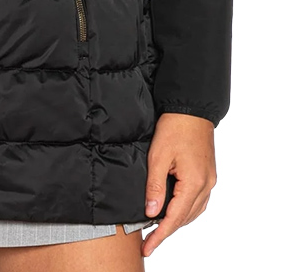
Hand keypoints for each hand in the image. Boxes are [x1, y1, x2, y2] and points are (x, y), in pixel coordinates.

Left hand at [141, 112, 216, 256]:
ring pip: (192, 211)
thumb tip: (151, 212)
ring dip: (176, 221)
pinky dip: (184, 209)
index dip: (160, 235)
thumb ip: (155, 186)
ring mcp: (209, 181)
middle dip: (166, 230)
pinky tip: (172, 209)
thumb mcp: (158, 156)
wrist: (191, 109)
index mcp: (194, 183)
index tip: (148, 247)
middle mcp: (206, 186)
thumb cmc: (174, 128)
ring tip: (157, 228)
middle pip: (185, 218)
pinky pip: (197, 201)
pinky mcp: (207, 175)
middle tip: (148, 240)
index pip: (175, 218)